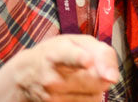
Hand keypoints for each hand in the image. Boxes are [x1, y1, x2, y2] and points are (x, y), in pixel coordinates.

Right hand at [0, 34, 118, 101]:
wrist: (24, 76)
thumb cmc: (56, 53)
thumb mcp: (76, 42)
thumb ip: (100, 53)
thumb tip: (113, 77)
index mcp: (56, 53)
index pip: (67, 56)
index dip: (78, 58)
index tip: (87, 60)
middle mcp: (53, 77)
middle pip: (93, 80)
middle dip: (102, 74)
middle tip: (93, 67)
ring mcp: (53, 97)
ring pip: (94, 96)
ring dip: (95, 87)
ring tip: (81, 78)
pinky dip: (88, 97)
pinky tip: (77, 90)